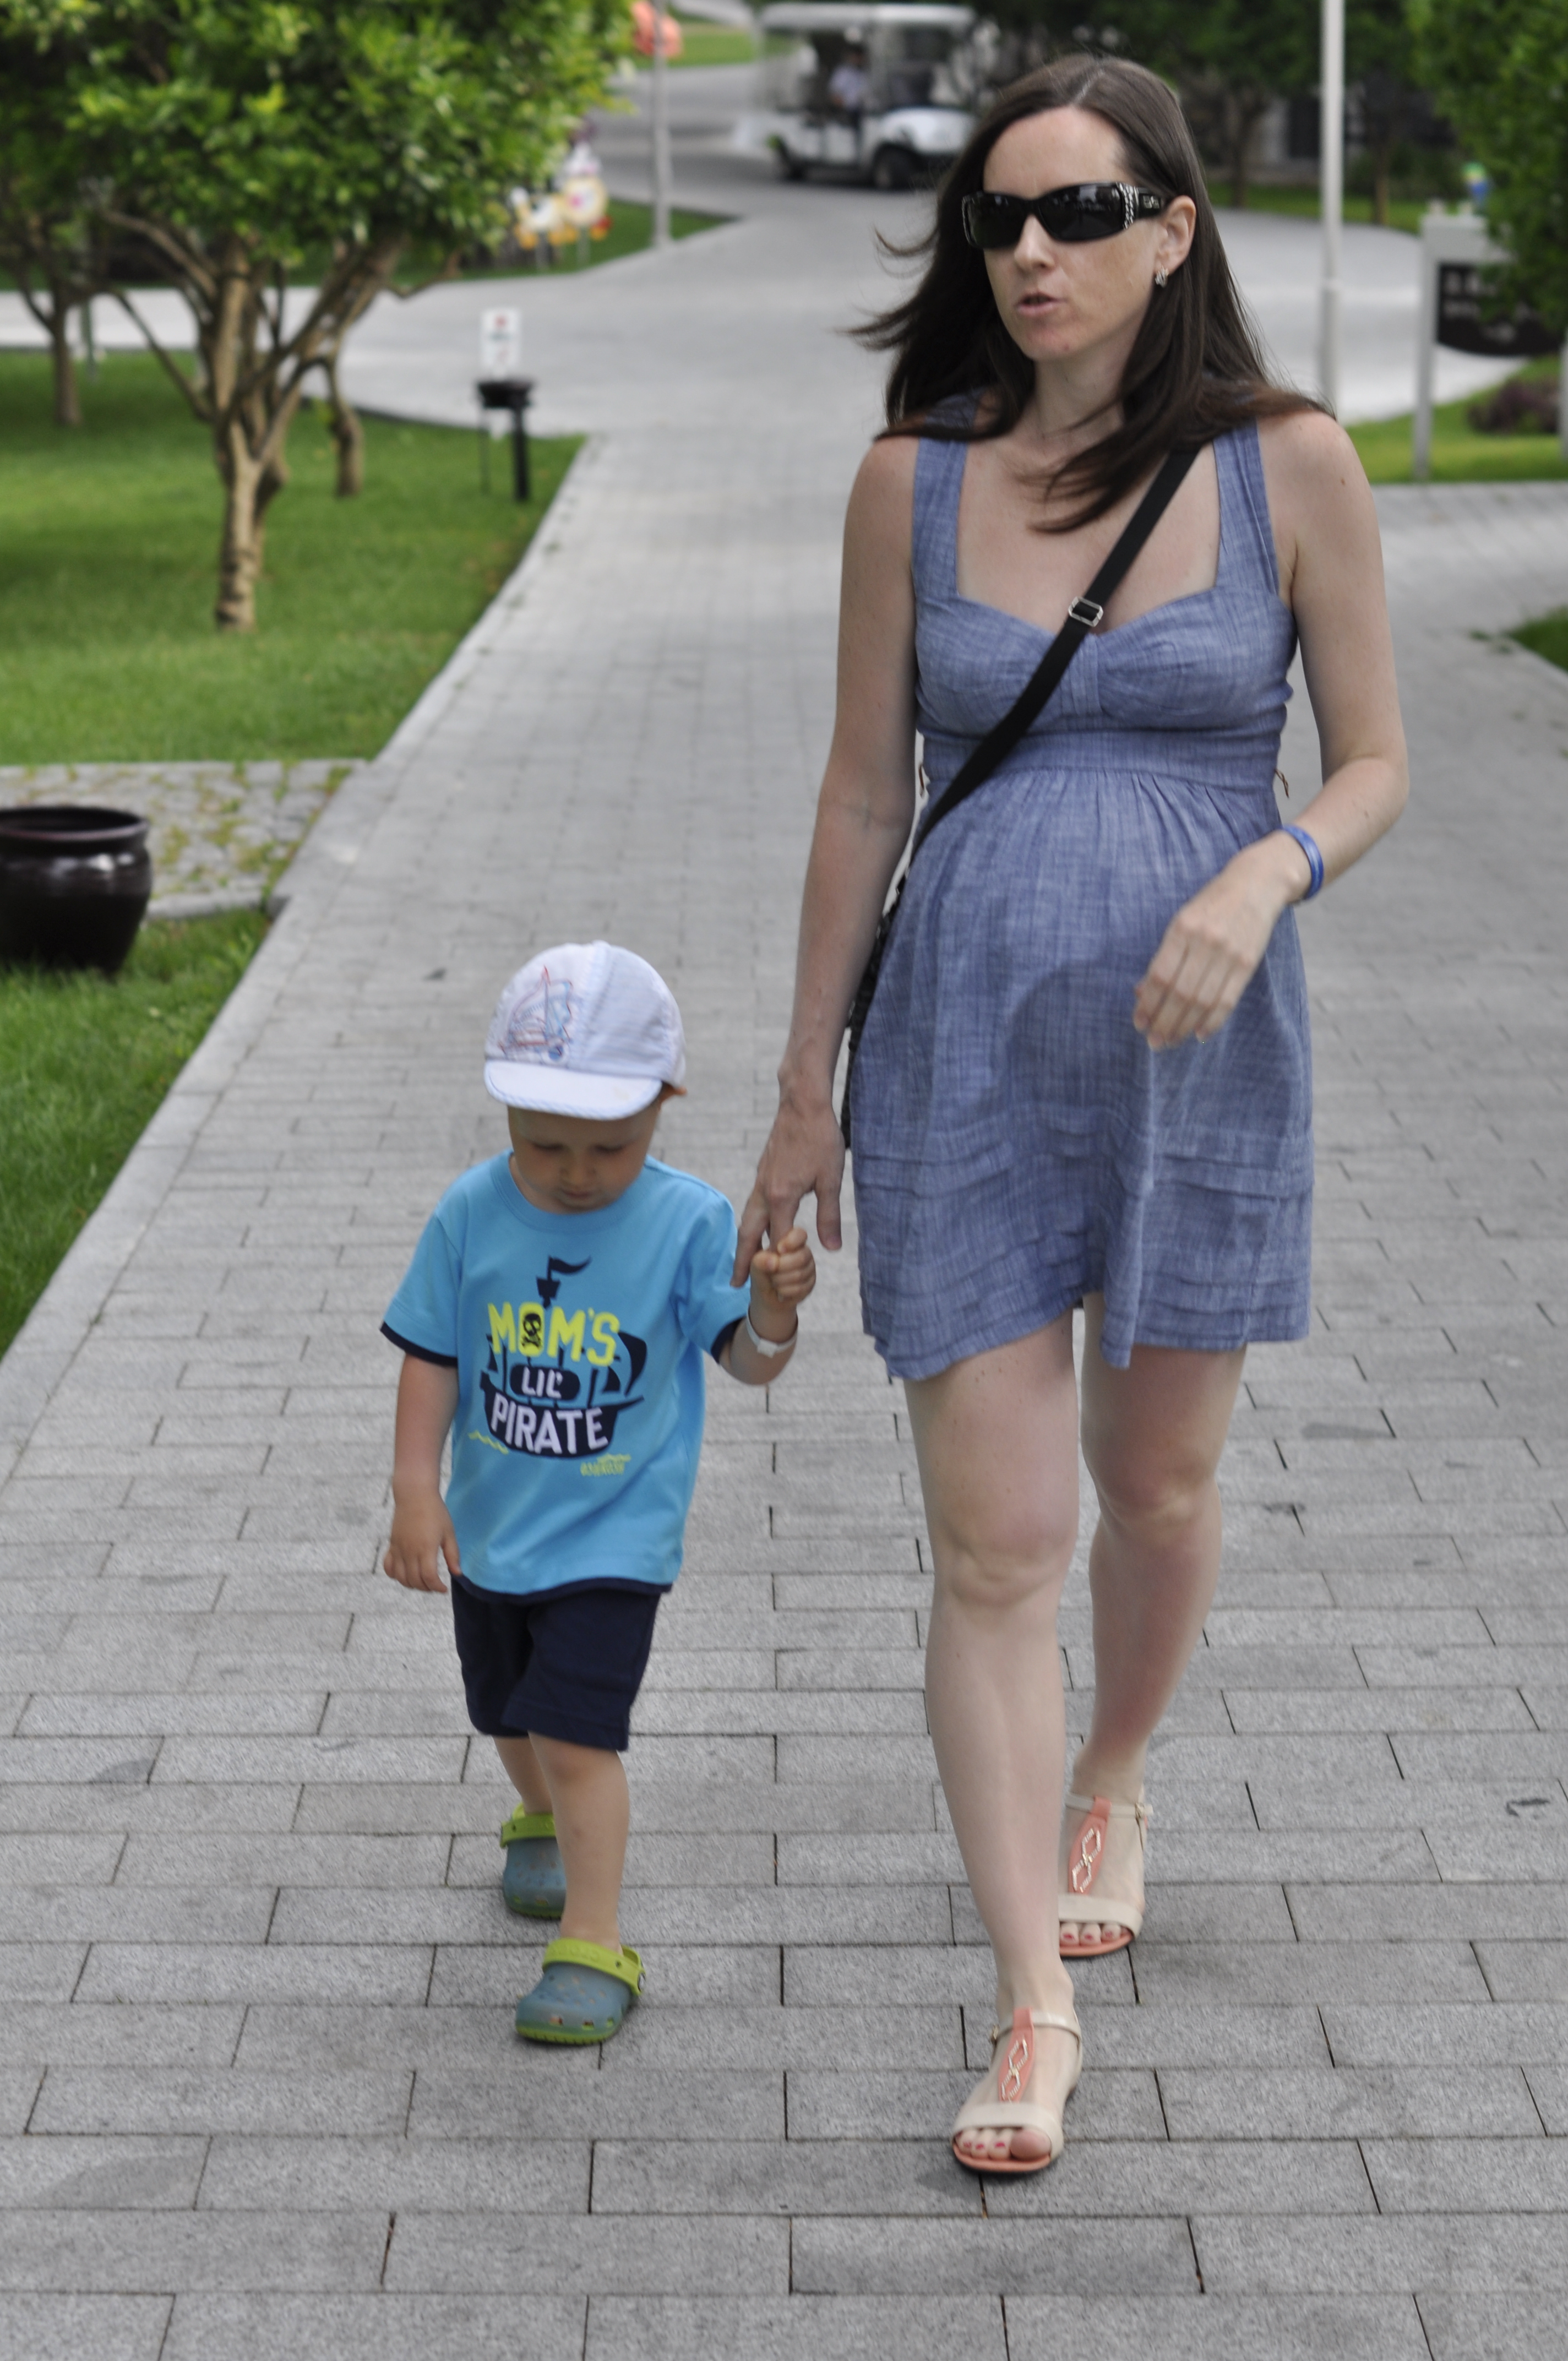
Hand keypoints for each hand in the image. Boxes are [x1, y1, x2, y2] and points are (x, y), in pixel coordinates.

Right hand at [383, 1489, 459, 1594]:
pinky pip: (388, 1567)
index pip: (428, 1577)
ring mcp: (398, 1549)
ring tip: (422, 1581)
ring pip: (400, 1577)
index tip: (443, 1588)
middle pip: (414, 1581)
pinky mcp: (392, 1545)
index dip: (436, 1587)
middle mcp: (410, 1551)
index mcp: (426, 1548)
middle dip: (426, 1588)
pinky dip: (395, 1575)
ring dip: (411, 1584)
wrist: (414, 1495)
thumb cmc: (435, 1512)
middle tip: (435, 1585)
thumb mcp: (449, 1532)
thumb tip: (457, 1574)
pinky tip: (405, 1573)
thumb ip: (453, 1554)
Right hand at [734, 1089, 845, 1281]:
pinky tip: (758, 1227)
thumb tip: (830, 1248)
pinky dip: (751, 1223)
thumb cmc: (820, 1139)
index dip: (778, 1264)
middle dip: (742, 1260)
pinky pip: (752, 1205)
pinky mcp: (763, 1172)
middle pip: (748, 1233)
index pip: (776, 1241)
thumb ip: (828, 1216)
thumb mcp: (830, 1180)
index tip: (779, 1284)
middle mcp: (765, 1192)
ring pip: (747, 1218)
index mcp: (781, 1197)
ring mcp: (761, 1181)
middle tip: (735, 1283)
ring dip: (744, 1242)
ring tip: (742, 1261)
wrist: (802, 1104)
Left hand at [749, 1226, 815, 1335]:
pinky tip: (780, 1292)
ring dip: (781, 1281)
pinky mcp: (811, 1283)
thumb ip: (760, 1261)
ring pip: (800, 1274)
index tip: (779, 1249)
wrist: (767, 1296)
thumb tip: (772, 1261)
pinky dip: (786, 1292)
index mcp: (790, 1241)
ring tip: (773, 1282)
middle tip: (770, 1272)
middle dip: (782, 1268)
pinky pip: (801, 1288)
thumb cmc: (762, 1274)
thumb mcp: (755, 1266)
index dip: (791, 1242)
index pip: (800, 1234)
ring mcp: (809, 1268)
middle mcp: (804, 1252)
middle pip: (802, 1257)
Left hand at [1133, 838, 1301, 1049]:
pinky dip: (1212, 1021)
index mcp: (1182, 928)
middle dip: (1163, 1022)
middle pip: (1180, 993)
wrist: (1257, 884)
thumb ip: (1165, 956)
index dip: (1148, 1004)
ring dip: (1184, 1026)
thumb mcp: (1182, 921)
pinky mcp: (1248, 963)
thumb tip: (1141, 992)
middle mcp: (1206, 941)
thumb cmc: (1211, 905)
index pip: (1161, 976)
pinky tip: (1199, 1034)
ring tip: (1171, 1041)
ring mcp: (1229, 953)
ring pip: (1203, 1001)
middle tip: (1153, 1042)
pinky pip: (1227, 999)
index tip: (1139, 1022)